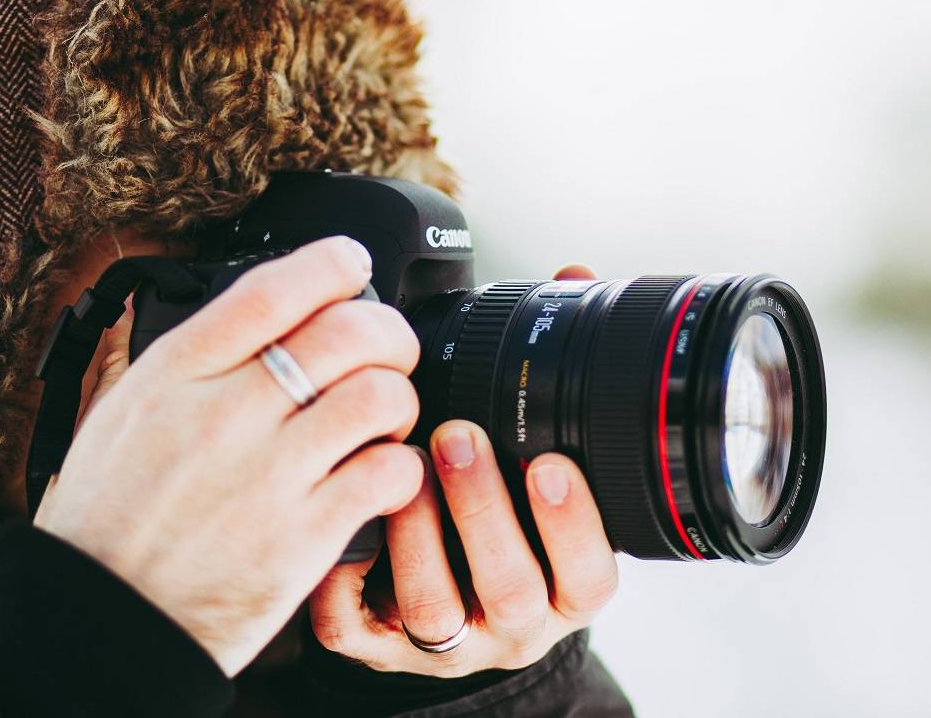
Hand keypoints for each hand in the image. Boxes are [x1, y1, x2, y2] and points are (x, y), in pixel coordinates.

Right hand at [34, 236, 425, 675]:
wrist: (98, 619)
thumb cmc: (107, 517)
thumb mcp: (121, 411)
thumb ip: (187, 358)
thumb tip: (246, 308)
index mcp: (177, 373)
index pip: (274, 289)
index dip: (332, 262)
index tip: (352, 263)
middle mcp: (225, 415)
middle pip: (347, 331)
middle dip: (388, 332)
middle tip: (389, 352)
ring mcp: (268, 476)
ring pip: (380, 396)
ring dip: (399, 400)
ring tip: (383, 421)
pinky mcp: (302, 537)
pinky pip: (389, 473)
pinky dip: (402, 468)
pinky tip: (382, 476)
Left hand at [308, 265, 619, 675]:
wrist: (438, 599)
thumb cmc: (499, 513)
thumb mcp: (541, 458)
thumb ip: (557, 374)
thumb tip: (573, 280)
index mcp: (565, 583)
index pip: (589, 574)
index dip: (576, 524)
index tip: (550, 461)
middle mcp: (514, 621)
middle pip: (512, 590)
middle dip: (485, 511)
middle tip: (457, 439)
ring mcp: (448, 643)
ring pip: (436, 612)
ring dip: (419, 537)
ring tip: (400, 472)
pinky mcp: (380, 649)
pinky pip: (355, 632)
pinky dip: (343, 581)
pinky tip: (342, 526)